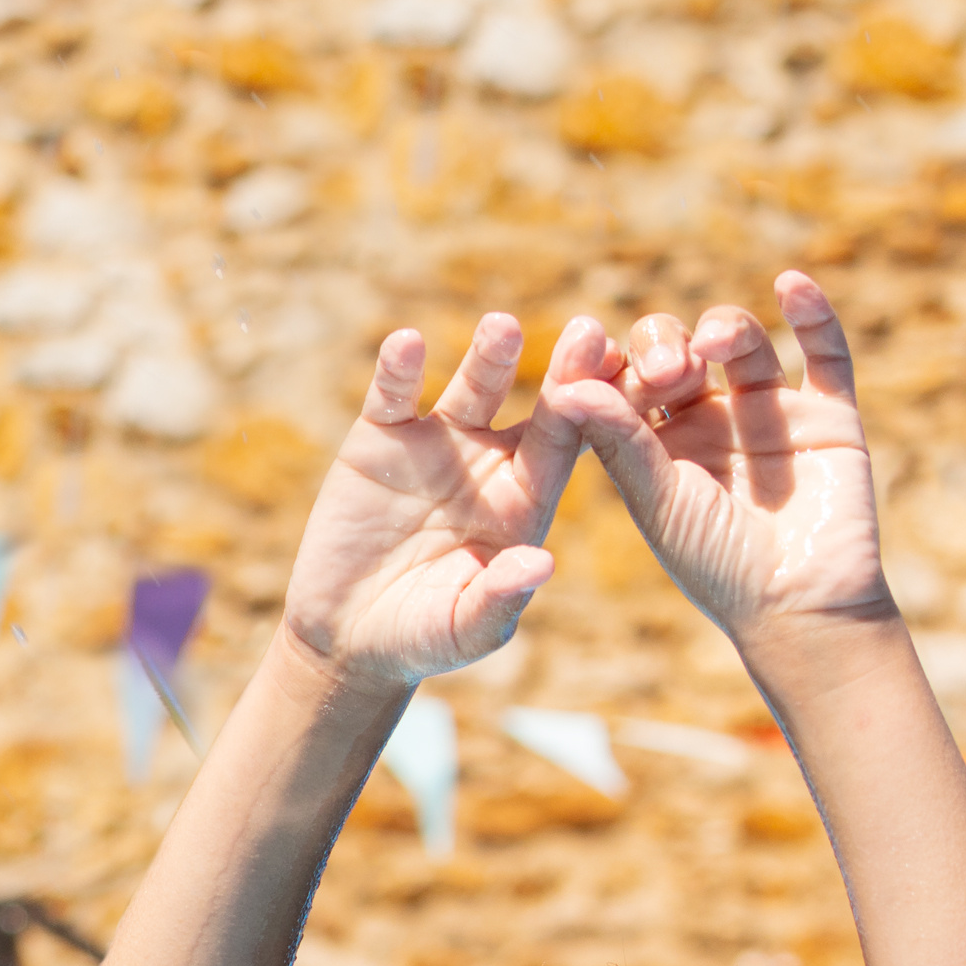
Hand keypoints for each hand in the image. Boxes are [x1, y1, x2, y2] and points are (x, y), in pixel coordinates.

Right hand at [275, 312, 588, 683]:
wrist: (347, 636)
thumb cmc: (420, 637)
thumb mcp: (464, 630)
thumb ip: (499, 598)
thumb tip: (541, 564)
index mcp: (526, 501)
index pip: (570, 447)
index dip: (594, 413)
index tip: (618, 382)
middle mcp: (490, 463)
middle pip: (536, 405)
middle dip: (564, 369)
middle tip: (591, 332)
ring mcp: (436, 446)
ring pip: (472, 389)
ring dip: (489, 356)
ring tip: (503, 328)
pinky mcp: (378, 442)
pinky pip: (393, 398)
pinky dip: (397, 371)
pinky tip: (406, 343)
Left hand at [553, 273, 895, 639]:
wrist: (798, 606)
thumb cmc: (714, 565)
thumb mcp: (657, 501)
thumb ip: (619, 441)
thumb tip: (566, 386)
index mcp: (655, 442)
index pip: (626, 381)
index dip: (614, 363)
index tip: (600, 358)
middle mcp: (708, 419)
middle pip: (678, 351)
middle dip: (664, 345)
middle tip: (663, 367)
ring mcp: (769, 412)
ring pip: (742, 344)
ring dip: (724, 330)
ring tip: (711, 345)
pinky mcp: (829, 414)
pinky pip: (825, 353)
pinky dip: (811, 315)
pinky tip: (789, 285)